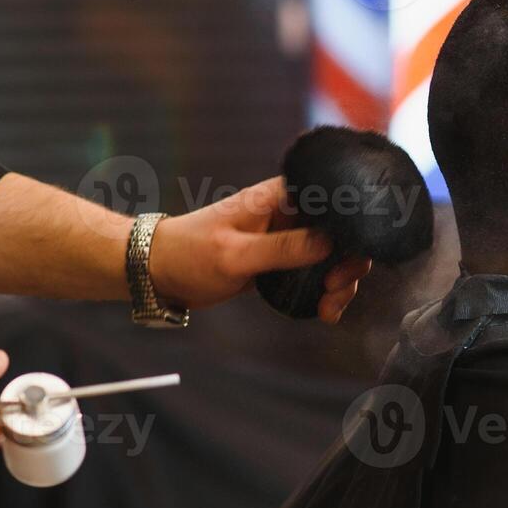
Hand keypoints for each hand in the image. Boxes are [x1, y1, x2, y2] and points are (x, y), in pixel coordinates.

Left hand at [148, 176, 372, 323]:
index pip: (333, 202)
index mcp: (279, 196)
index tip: (340, 264)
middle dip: (347, 264)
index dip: (348, 232)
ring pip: (332, 255)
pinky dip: (325, 291)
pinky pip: (316, 272)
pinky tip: (323, 311)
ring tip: (328, 309)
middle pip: (340, 233)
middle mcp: (288, 213)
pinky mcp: (282, 259)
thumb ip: (282, 248)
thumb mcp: (235, 254)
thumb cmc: (189, 253)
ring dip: (339, 283)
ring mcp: (287, 236)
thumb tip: (328, 243)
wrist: (160, 270)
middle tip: (334, 291)